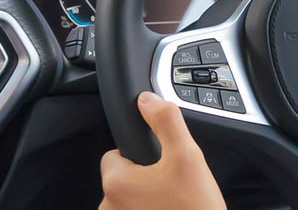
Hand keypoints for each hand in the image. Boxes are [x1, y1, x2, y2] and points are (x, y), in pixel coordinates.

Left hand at [100, 92, 226, 209]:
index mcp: (116, 182)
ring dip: (145, 202)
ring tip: (173, 205)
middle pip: (121, 181)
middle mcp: (109, 208)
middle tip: (172, 187)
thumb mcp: (188, 156)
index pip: (113, 156)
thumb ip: (166, 122)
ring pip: (128, 203)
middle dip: (143, 181)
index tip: (159, 166)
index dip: (138, 156)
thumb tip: (147, 99)